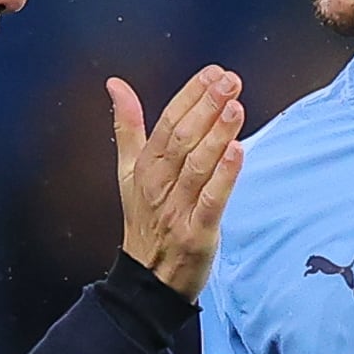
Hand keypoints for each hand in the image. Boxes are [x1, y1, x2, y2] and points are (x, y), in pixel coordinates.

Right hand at [110, 66, 244, 298]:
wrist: (146, 281)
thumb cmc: (144, 223)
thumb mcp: (128, 172)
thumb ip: (127, 127)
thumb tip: (116, 84)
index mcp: (145, 168)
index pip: (167, 123)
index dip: (190, 96)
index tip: (213, 72)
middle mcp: (159, 186)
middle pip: (182, 140)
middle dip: (206, 107)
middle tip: (230, 81)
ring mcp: (177, 211)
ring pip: (197, 167)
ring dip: (216, 134)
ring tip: (235, 107)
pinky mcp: (197, 235)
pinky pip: (210, 202)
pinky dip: (224, 177)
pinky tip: (237, 152)